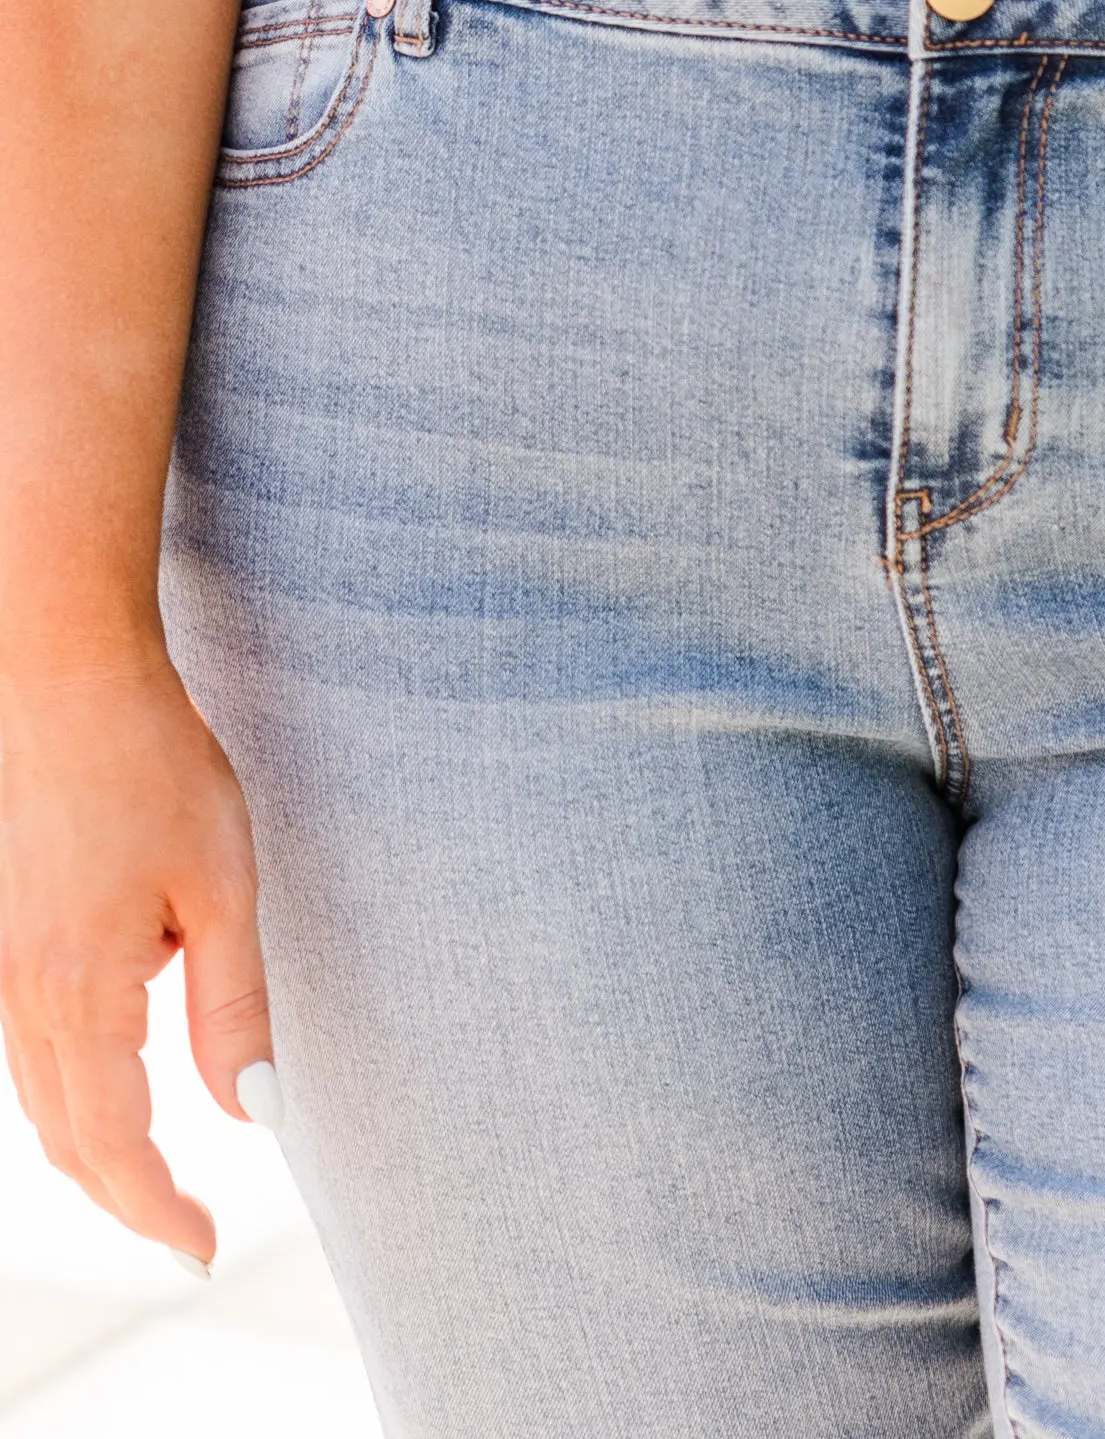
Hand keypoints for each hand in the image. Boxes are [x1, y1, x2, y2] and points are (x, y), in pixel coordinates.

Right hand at [0, 656, 274, 1267]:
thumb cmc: (153, 765)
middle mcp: (25, 994)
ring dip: (93, 1147)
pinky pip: (30, 1044)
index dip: (158, 1212)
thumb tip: (253, 1116)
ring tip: (156, 1179)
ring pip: (39, 1097)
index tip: (202, 1253)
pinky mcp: (3, 934)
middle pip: (66, 1139)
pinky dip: (72, 1086)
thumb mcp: (221, 883)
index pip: (115, 1147)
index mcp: (82, 993)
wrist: (62, 679)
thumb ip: (233, 1005)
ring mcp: (3, 965)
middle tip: (186, 1236)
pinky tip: (116, 1071)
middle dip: (124, 1198)